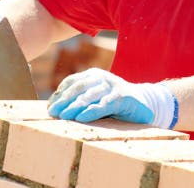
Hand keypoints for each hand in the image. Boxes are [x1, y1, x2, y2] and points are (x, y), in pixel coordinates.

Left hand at [47, 68, 177, 127]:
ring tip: (63, 116)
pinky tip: (82, 118)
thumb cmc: (114, 103)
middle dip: (64, 100)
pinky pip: (105, 104)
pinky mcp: (123, 97)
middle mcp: (102, 77)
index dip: (59, 94)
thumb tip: (54, 108)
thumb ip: (80, 99)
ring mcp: (113, 86)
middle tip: (53, 112)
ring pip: (90, 95)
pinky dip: (92, 111)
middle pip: (79, 87)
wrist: (144, 103)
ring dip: (75, 106)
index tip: (50, 106)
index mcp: (93, 75)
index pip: (72, 81)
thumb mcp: (96, 97)